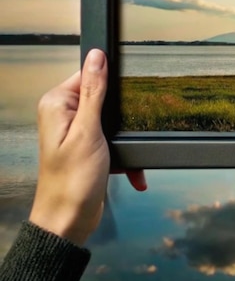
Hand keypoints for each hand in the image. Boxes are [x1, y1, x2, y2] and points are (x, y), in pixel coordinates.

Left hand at [29, 48, 146, 246]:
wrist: (70, 222)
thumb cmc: (71, 182)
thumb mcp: (88, 131)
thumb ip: (93, 91)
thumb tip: (97, 58)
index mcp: (58, 104)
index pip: (88, 74)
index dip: (109, 83)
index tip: (123, 97)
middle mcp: (64, 115)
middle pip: (104, 96)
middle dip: (121, 115)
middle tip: (123, 131)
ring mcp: (76, 130)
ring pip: (113, 119)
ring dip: (126, 138)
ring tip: (127, 155)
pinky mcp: (88, 145)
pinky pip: (114, 138)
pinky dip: (125, 154)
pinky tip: (131, 169)